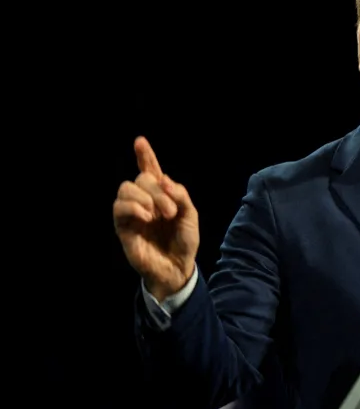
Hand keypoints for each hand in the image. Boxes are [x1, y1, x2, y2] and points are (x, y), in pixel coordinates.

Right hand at [113, 137, 199, 301]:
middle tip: (171, 211)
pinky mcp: (122, 226)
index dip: (145, 156)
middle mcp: (145, 200)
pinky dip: (133, 206)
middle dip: (157, 190)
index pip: (151, 171)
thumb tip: (164, 180)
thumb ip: (180, 195)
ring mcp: (132, 212)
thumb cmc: (184, 241)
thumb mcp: (190, 216)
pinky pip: (119, 207)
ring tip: (158, 215)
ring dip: (146, 197)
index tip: (140, 141)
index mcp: (161, 195)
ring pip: (127, 188)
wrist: (177, 267)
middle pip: (141, 178)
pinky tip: (146, 216)